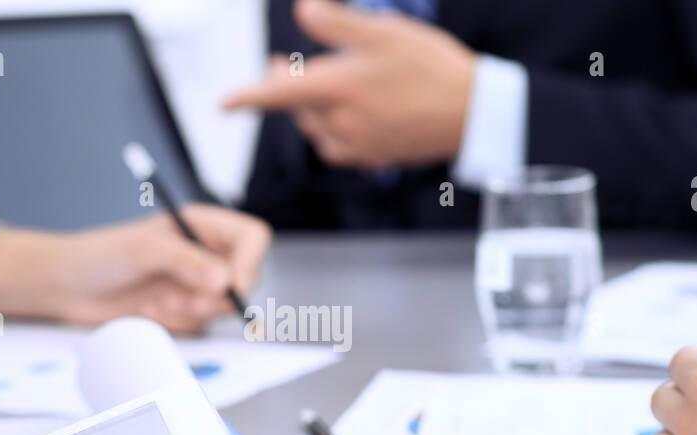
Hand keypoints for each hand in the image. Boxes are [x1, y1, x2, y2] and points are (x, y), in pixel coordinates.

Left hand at [0, 205, 270, 333]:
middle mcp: (205, 253)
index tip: (232, 287)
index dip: (249, 262)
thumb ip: (185, 261)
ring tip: (157, 305)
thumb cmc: (99, 255)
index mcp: (201, 225)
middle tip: (186, 303)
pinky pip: (201, 326)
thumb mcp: (142, 250)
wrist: (67, 288)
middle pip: (245, 278)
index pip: (251, 238)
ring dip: (192, 312)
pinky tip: (149, 314)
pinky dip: (178, 325)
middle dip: (216, 297)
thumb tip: (224, 280)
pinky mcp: (185, 311)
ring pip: (223, 307)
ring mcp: (196, 284)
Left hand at [223, 0, 476, 168]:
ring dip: (306, 108)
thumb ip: (338, 23)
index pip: (278, 94)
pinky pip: (335, 145)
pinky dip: (328, 129)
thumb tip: (302, 10)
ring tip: (313, 87)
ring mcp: (357, 145)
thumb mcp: (385, 31)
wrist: (473, 112)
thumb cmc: (432, 66)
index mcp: (339, 88)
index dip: (247, 96)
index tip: (224, 103)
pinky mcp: (372, 159)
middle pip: (296, 108)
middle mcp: (342, 122)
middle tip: (280, 66)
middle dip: (284, 88)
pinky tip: (340, 116)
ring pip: (314, 128)